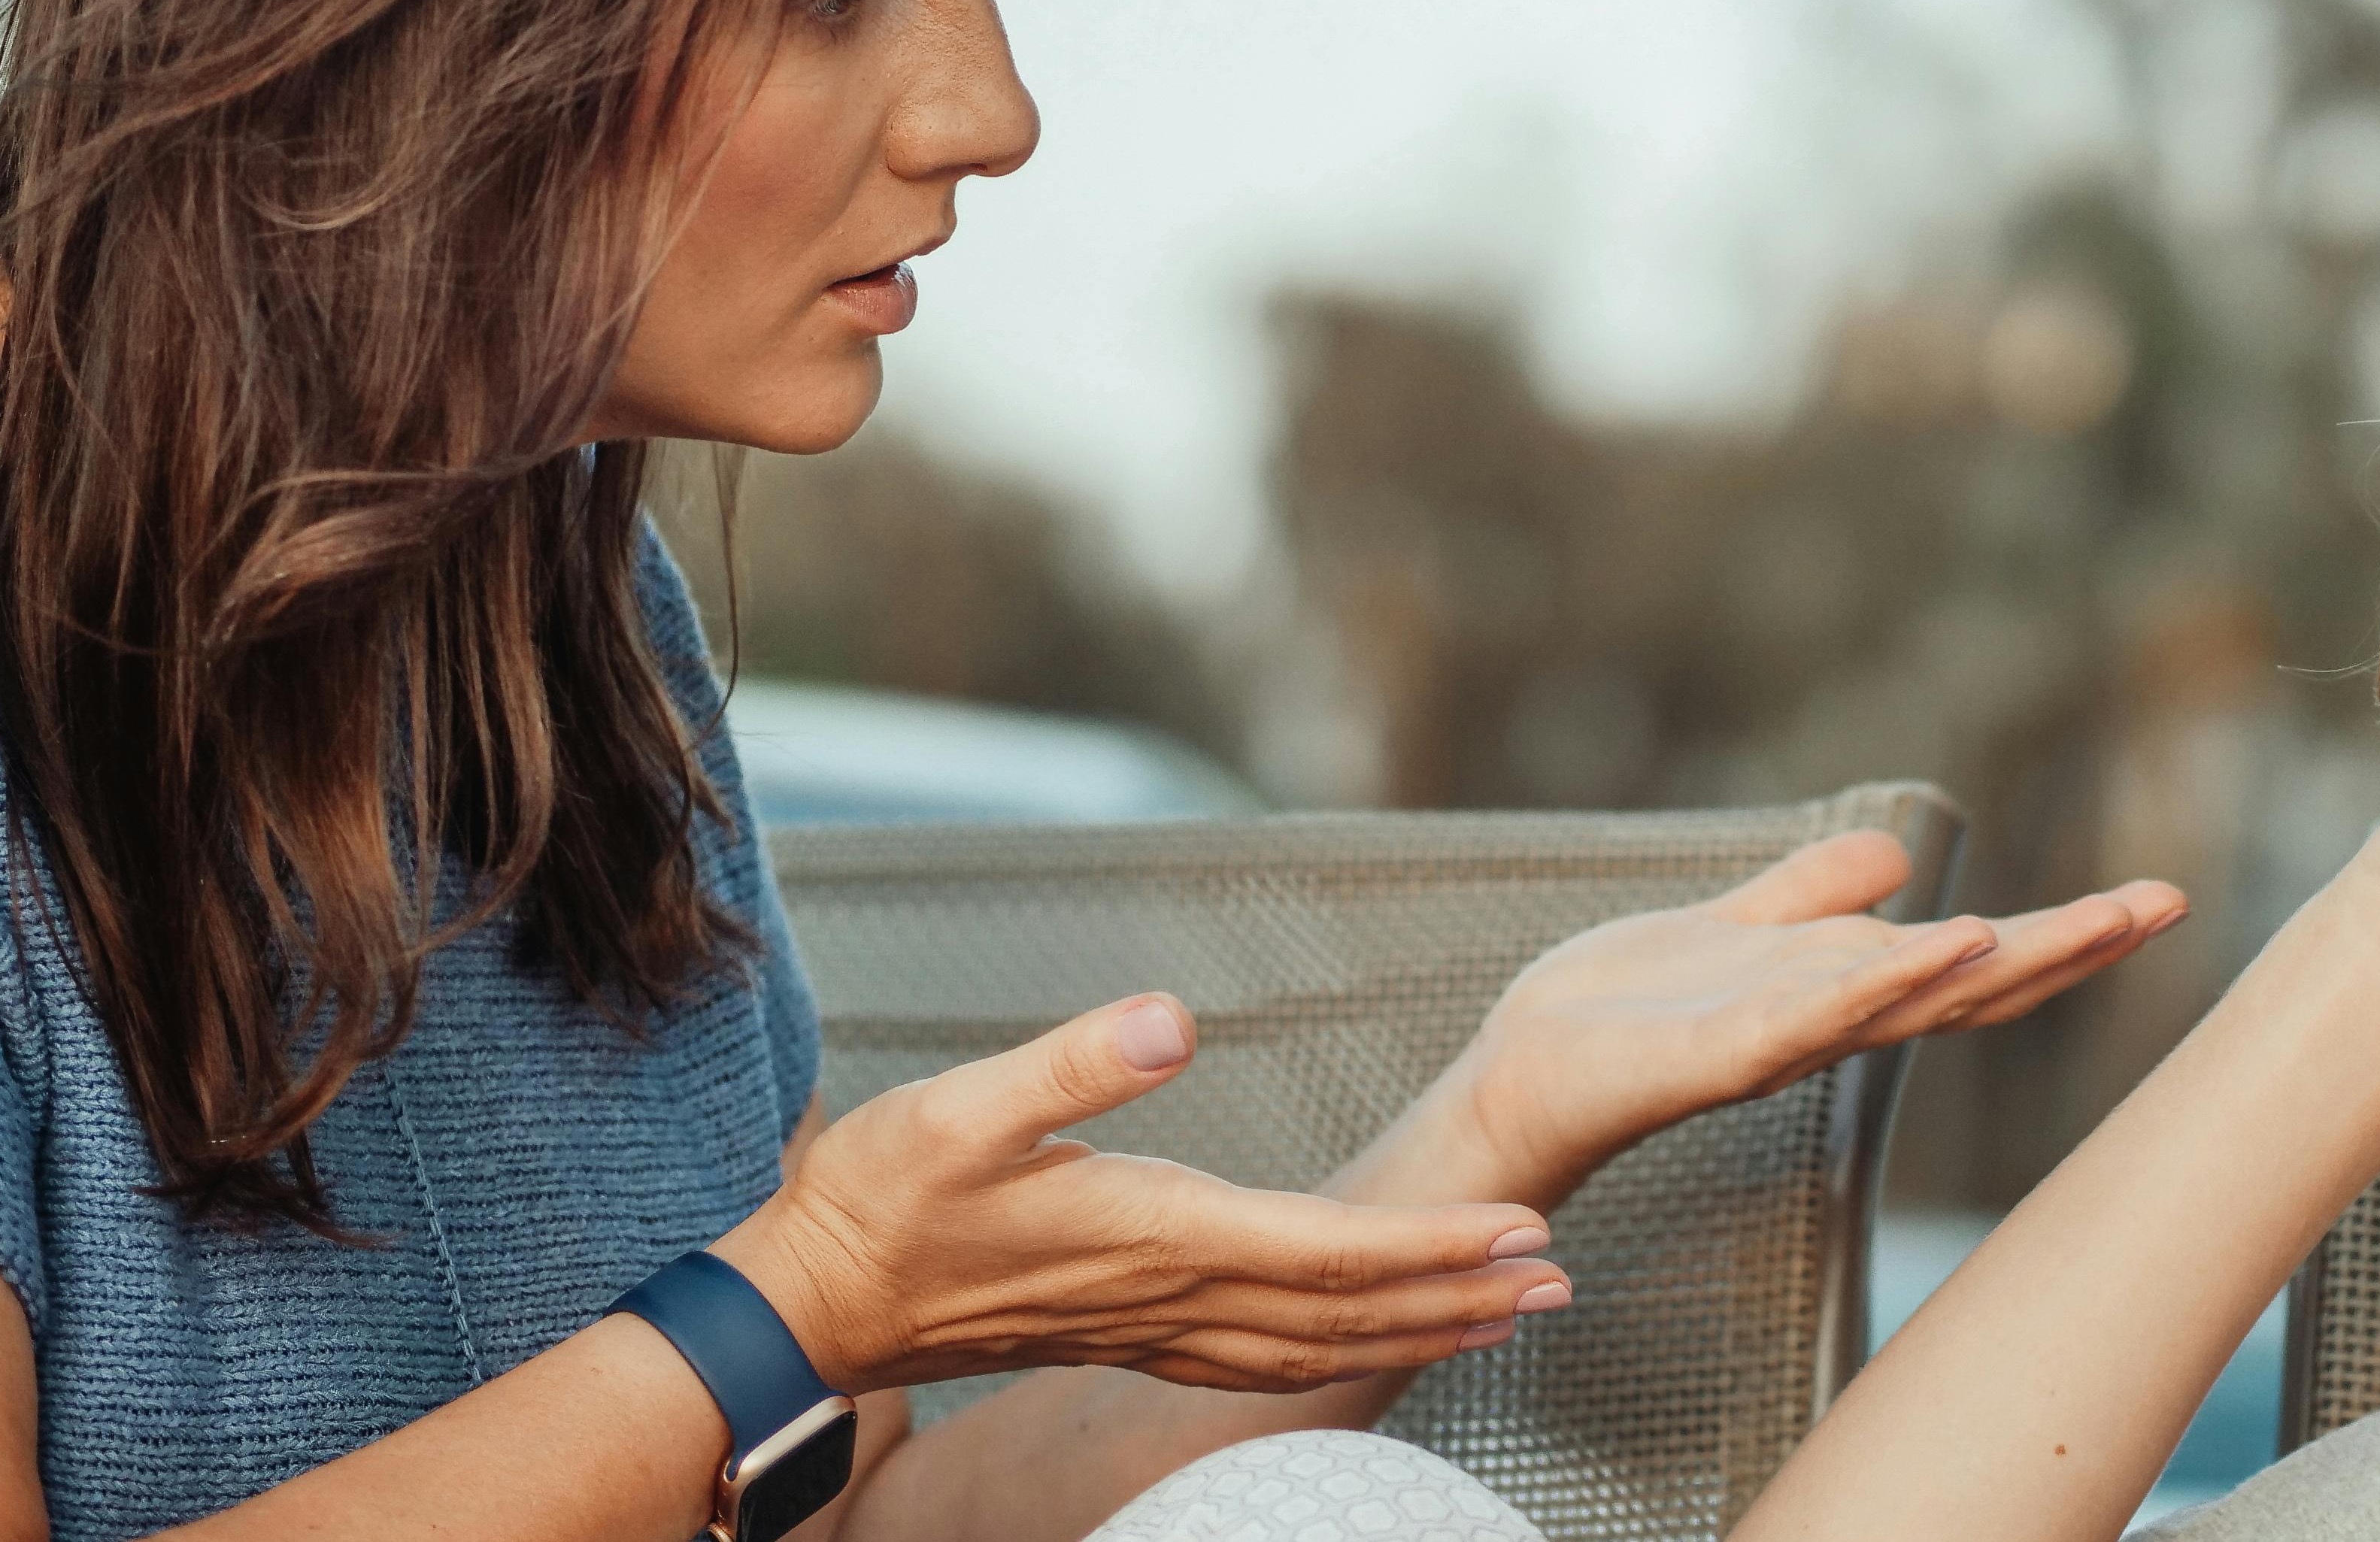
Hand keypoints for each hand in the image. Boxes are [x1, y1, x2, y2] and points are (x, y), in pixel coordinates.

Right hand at [720, 996, 1571, 1395]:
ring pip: (1322, 1349)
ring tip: (1509, 1318)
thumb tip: (1172, 1017)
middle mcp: (1175, 1295)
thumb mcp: (961, 1108)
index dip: (1435, 1242)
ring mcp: (1158, 1327)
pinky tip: (1375, 1344)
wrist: (815, 1302)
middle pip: (1351, 1311)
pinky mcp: (1136, 1335)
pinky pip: (1270, 1362)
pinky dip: (1346, 1354)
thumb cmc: (883, 1198)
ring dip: (1422, 1333)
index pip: (1331, 1249)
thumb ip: (1072, 1064)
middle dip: (1466, 1296)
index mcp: (1159, 1234)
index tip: (1523, 1230)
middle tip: (1564, 1279)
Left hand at [1445, 829, 2186, 1194]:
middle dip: (2069, 947)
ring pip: (1913, 999)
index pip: (1973, 960)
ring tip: (2079, 923)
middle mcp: (1831, 1020)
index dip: (2062, 932)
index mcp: (1841, 987)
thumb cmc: (1624, 1013)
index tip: (2151, 899)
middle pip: (1972, 983)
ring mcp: (1785, 1038)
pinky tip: (1939, 943)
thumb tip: (1899, 854)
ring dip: (1997, 961)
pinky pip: (1816, 1013)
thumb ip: (1811, 895)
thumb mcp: (1736, 926)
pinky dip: (1883, 979)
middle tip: (2161, 905)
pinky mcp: (1721, 1051)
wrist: (1526, 1072)